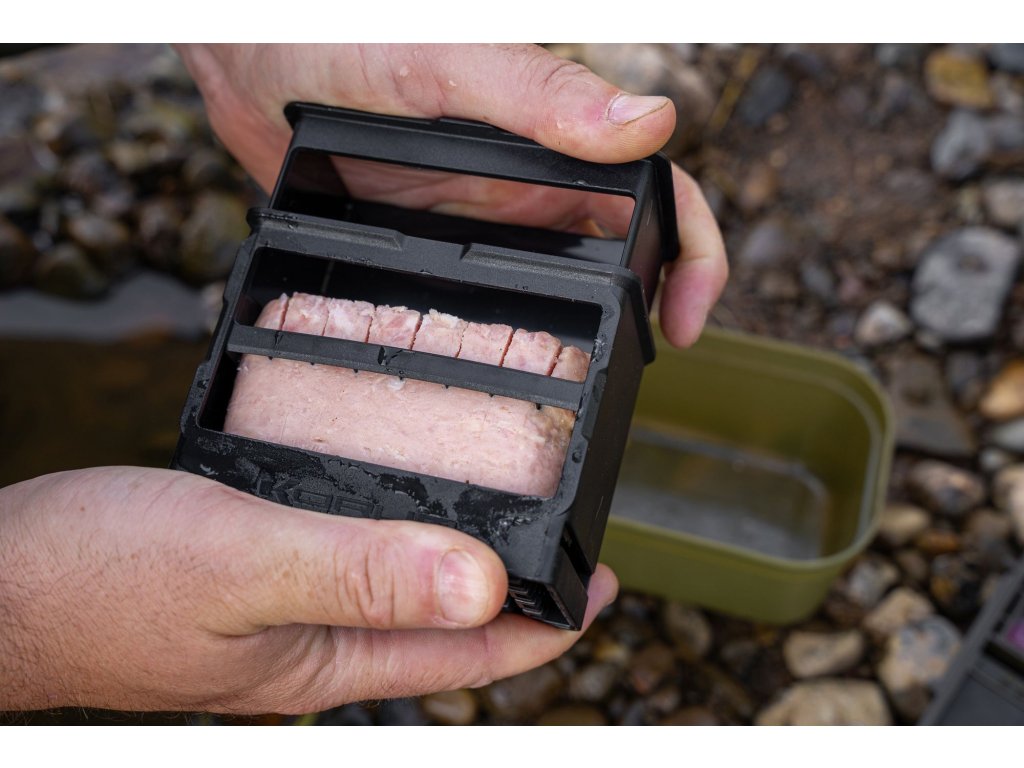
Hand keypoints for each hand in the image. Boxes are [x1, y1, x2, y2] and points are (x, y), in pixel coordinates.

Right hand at [0, 467, 615, 712]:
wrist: (0, 577)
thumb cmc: (98, 579)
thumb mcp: (241, 564)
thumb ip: (359, 571)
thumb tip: (481, 585)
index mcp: (327, 659)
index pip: (468, 655)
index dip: (547, 619)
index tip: (606, 577)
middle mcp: (317, 641)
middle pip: (444, 623)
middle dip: (512, 585)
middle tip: (567, 531)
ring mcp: (286, 608)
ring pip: (399, 581)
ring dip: (456, 549)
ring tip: (502, 500)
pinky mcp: (255, 569)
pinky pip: (348, 548)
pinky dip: (388, 520)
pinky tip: (392, 480)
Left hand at [176, 43, 727, 346]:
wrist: (250, 57)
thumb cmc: (341, 37)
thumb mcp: (445, 62)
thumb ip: (540, 93)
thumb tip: (649, 122)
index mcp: (555, 133)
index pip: (656, 190)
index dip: (690, 249)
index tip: (687, 314)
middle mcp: (530, 178)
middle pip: (620, 246)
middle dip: (647, 301)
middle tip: (643, 358)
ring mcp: (484, 214)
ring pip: (560, 279)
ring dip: (582, 322)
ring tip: (580, 373)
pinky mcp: (435, 239)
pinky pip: (488, 292)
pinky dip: (508, 324)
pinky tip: (499, 357)